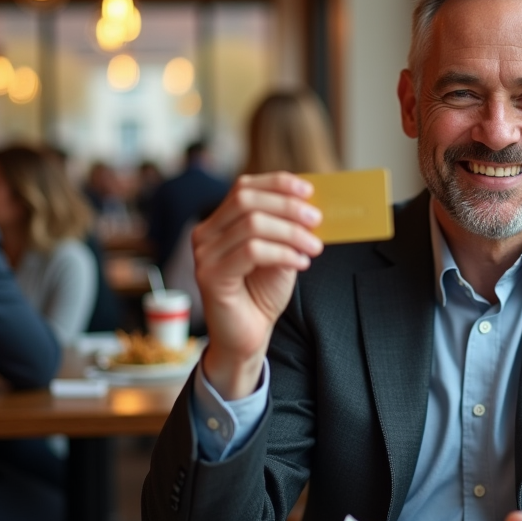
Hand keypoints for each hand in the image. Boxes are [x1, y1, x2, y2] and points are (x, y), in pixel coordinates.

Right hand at [192, 172, 322, 398]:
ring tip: (315, 247)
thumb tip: (311, 206)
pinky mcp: (210, 275)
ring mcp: (204, 254)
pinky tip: (301, 262)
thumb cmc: (262, 294)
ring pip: (252, 224)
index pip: (244, 187)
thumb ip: (287, 229)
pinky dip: (283, 252)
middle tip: (317, 219)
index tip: (309, 190)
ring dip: (291, 233)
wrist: (247, 337)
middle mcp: (205, 234)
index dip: (277, 183)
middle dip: (287, 206)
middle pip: (246, 200)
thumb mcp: (280, 252)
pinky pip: (252, 251)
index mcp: (219, 222)